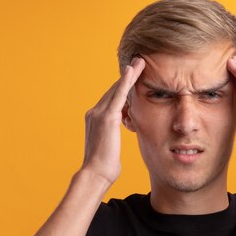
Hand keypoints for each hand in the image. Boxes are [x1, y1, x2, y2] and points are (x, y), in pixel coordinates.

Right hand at [81, 57, 144, 185]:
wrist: (95, 174)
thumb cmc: (104, 167)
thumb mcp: (110, 147)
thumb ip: (114, 135)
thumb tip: (123, 134)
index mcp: (95, 119)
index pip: (112, 99)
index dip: (123, 86)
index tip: (133, 75)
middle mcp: (94, 112)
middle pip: (114, 90)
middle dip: (127, 76)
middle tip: (139, 60)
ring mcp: (99, 114)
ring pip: (117, 89)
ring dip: (130, 74)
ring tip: (141, 61)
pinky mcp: (107, 118)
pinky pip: (119, 95)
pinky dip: (126, 82)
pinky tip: (134, 70)